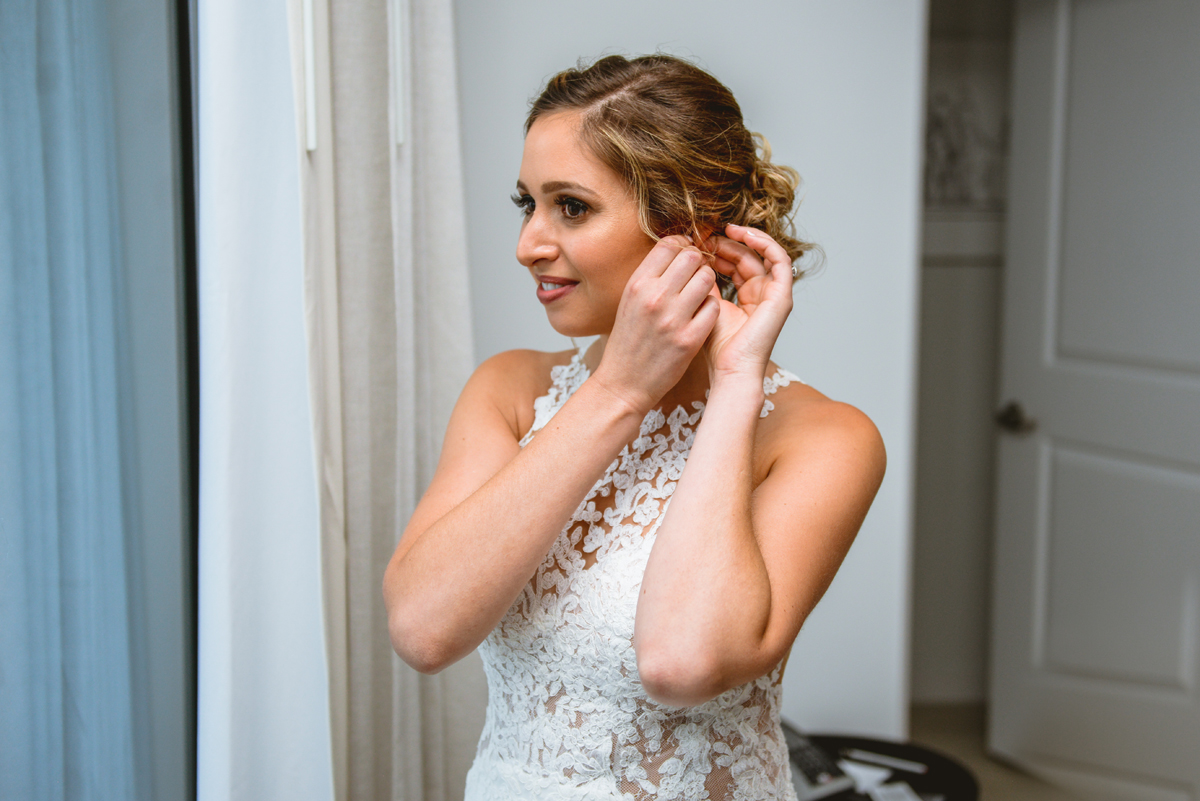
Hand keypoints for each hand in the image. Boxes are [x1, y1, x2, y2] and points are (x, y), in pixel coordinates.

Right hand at [593, 235, 719, 412]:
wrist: (624, 382)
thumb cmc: (629, 339)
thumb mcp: (630, 301)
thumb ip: (652, 276)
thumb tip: (678, 248)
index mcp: (637, 284)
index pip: (669, 245)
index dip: (682, 246)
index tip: (685, 257)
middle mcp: (654, 297)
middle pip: (692, 257)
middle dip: (698, 263)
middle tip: (696, 277)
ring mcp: (673, 319)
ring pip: (707, 279)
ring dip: (707, 284)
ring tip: (699, 296)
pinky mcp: (689, 339)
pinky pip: (714, 307)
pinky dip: (710, 308)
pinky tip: (701, 316)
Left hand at [701, 224, 794, 383]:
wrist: (730, 369)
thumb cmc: (716, 346)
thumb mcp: (706, 304)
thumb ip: (705, 281)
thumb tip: (693, 254)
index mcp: (746, 297)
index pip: (735, 263)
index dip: (718, 248)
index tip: (697, 240)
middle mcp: (762, 293)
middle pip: (748, 256)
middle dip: (727, 242)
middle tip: (706, 234)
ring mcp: (774, 294)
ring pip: (763, 254)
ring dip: (745, 238)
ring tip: (724, 230)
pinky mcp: (783, 295)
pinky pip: (780, 259)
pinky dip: (764, 243)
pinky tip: (744, 234)